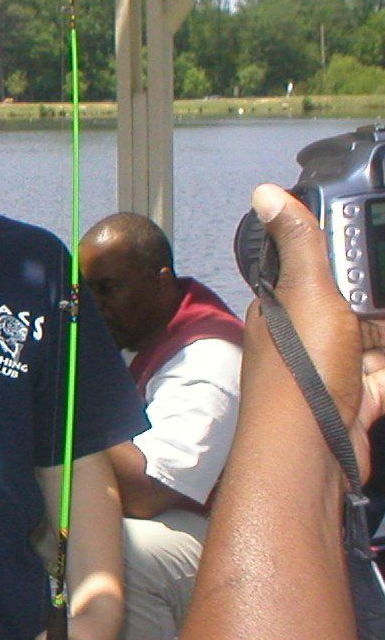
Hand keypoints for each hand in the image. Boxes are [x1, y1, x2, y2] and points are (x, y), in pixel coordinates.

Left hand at [244, 184, 384, 477]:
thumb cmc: (303, 367)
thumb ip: (299, 244)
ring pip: (374, 337)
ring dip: (382, 334)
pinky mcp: (358, 399)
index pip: (322, 267)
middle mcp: (305, 335)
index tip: (381, 234)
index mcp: (285, 305)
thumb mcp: (305, 292)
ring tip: (379, 334)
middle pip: (356, 302)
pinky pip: (382, 372)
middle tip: (378, 303)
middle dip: (377, 297)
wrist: (311, 449)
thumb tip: (265, 190)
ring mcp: (333, 369)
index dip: (354, 256)